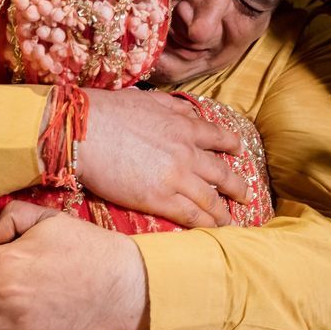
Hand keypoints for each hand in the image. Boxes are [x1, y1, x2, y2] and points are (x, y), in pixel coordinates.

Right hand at [73, 88, 247, 227]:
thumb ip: (172, 107)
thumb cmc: (108, 111)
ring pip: (210, 199)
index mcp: (184, 126)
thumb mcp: (149, 99)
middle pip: (223, 173)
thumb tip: (186, 112)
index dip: (232, 147)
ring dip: (223, 212)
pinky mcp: (159, 198)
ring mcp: (176, 177)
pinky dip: (204, 224)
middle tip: (245, 196)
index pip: (219, 138)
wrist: (85, 131)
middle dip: (237, 187)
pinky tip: (211, 230)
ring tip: (229, 221)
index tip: (238, 153)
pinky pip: (190, 215)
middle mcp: (187, 152)